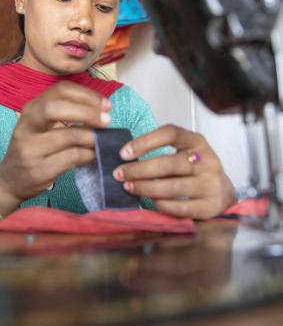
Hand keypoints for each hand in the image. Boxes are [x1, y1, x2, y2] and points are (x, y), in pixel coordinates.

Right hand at [0, 81, 111, 216]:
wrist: (10, 180)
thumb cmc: (34, 148)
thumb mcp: (42, 125)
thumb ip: (65, 115)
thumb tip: (101, 111)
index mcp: (31, 109)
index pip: (60, 90)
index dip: (87, 95)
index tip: (106, 105)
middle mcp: (27, 125)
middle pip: (57, 108)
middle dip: (87, 112)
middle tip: (106, 121)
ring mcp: (29, 148)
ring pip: (68, 135)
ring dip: (91, 137)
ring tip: (101, 141)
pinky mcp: (37, 170)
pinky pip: (71, 158)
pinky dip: (88, 155)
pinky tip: (92, 155)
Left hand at [113, 125, 235, 219]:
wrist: (222, 192)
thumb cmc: (194, 169)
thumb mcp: (184, 152)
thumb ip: (162, 150)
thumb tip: (126, 157)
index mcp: (197, 141)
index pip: (170, 133)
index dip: (145, 141)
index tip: (124, 152)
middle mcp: (207, 160)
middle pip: (168, 163)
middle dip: (139, 169)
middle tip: (119, 174)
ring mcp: (210, 184)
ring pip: (172, 186)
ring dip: (145, 187)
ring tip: (128, 187)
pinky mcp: (209, 205)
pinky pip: (180, 207)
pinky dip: (161, 204)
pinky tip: (149, 201)